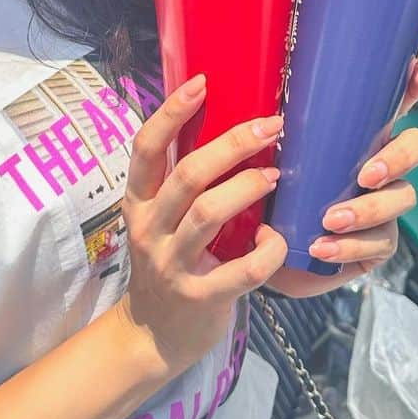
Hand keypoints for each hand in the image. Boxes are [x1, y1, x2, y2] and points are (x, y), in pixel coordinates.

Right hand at [117, 76, 288, 374]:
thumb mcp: (161, 218)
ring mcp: (172, 265)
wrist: (152, 336)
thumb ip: (184, 182)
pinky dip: (267, 252)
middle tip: (271, 126)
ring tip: (274, 175)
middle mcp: (149, 229)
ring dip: (248, 188)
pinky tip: (277, 240)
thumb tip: (231, 125)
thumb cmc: (169, 260)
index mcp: (139, 202)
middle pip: (187, 175)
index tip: (201, 82)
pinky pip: (241, 271)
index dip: (171, 113)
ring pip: (208, 214)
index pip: (146, 148)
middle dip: (232, 145)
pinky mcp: (200, 298)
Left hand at [268, 59, 417, 296]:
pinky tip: (324, 248)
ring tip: (330, 220)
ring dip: (368, 209)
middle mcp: (381, 165)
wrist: (266, 255)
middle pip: (415, 146)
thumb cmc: (274, 197)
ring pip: (402, 197)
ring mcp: (385, 204)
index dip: (414, 85)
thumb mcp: (273, 159)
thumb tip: (272, 120)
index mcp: (359, 137)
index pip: (394, 104)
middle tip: (366, 174)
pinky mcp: (378, 243)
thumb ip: (277, 137)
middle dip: (398, 158)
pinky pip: (380, 242)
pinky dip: (351, 246)